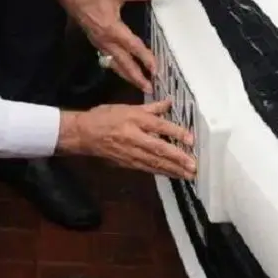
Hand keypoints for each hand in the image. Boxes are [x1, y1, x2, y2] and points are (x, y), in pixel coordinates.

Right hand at [48, 0, 159, 91]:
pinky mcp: (94, 40)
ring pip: (114, 63)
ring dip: (127, 74)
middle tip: (149, 89)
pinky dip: (116, 66)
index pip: (133, 47)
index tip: (156, 70)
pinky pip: (107, 57)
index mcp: (113, 29)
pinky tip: (120, 68)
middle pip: (123, 63)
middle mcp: (106, 40)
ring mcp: (99, 41)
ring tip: (137, 84)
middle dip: (136, 77)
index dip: (145, 59)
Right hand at [57, 100, 196, 179]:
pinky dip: (161, 172)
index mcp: (134, 120)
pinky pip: (147, 169)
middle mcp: (134, 138)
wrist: (84, 134)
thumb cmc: (105, 117)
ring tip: (188, 175)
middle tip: (193, 166)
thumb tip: (169, 103)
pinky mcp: (128, 163)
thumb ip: (150, 108)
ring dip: (173, 169)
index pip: (159, 126)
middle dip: (178, 159)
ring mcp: (131, 153)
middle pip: (159, 149)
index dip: (176, 132)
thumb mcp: (127, 107)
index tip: (191, 139)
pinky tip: (173, 175)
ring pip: (155, 162)